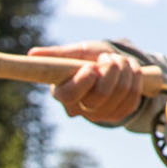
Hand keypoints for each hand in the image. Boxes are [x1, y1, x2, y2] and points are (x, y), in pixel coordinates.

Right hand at [29, 42, 146, 124]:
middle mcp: (81, 109)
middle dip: (111, 70)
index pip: (70, 95)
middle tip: (108, 57)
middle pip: (101, 95)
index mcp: (63, 93)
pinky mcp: (121, 113)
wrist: (112, 65)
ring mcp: (102, 114)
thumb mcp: (74, 53)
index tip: (90, 65)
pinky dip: (135, 76)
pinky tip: (129, 68)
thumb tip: (32, 54)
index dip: (83, 80)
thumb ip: (56, 54)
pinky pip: (134, 96)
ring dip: (125, 69)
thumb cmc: (88, 58)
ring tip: (118, 60)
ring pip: (122, 92)